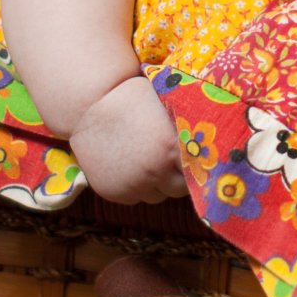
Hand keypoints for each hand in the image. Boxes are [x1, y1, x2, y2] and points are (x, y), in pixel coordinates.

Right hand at [68, 75, 186, 204]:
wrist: (87, 106)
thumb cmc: (131, 98)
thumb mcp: (164, 107)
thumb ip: (185, 128)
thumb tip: (210, 140)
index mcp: (171, 148)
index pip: (198, 172)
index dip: (197, 166)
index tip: (195, 160)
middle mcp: (154, 171)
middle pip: (178, 190)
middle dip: (177, 177)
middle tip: (170, 161)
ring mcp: (131, 185)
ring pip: (156, 196)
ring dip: (156, 184)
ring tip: (147, 161)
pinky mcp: (112, 192)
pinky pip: (134, 197)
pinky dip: (135, 187)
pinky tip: (130, 166)